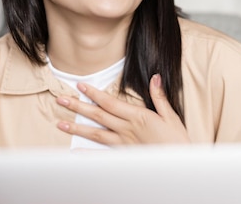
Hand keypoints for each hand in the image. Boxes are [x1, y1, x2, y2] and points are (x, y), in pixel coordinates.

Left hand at [56, 74, 189, 144]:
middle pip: (99, 116)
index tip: (81, 86)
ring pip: (97, 134)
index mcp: (138, 116)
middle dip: (79, 107)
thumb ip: (159, 97)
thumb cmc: (176, 140)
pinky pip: (103, 155)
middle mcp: (128, 130)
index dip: (94, 94)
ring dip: (78, 128)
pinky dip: (88, 155)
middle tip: (61, 100)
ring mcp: (124, 144)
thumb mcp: (170, 115)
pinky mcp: (125, 155)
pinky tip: (75, 153)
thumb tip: (155, 77)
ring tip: (61, 123)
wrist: (179, 164)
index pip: (111, 102)